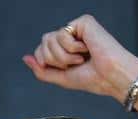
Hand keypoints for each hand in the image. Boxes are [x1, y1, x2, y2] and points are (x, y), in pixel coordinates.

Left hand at [22, 14, 137, 101]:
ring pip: (50, 39)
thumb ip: (41, 70)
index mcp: (66, 49)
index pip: (41, 49)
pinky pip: (62, 34)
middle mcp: (70, 37)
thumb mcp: (61, 78)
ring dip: (64, 56)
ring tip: (80, 58)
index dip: (46, 61)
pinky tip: (86, 48)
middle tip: (75, 64)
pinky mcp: (83, 22)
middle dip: (55, 60)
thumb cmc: (94, 78)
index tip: (65, 68)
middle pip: (43, 43)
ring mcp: (76, 28)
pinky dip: (72, 47)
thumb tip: (26, 59)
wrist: (111, 76)